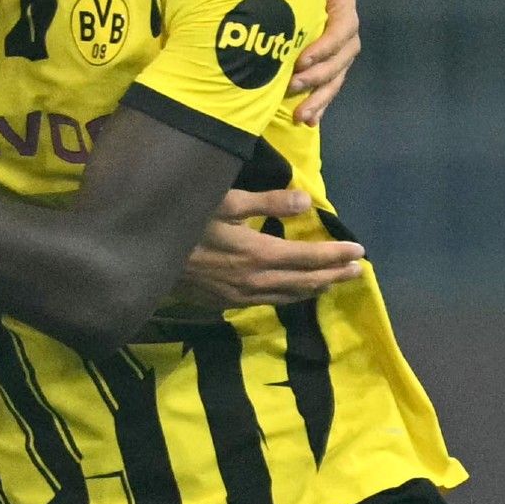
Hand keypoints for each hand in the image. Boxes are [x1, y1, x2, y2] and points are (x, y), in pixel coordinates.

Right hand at [171, 188, 363, 308]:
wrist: (144, 256)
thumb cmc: (184, 220)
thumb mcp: (225, 201)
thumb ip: (267, 202)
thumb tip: (306, 200)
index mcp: (258, 254)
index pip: (308, 257)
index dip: (336, 255)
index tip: (360, 253)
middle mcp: (255, 281)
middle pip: (303, 282)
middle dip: (332, 276)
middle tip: (357, 271)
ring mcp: (239, 296)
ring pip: (287, 297)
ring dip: (313, 289)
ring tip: (332, 283)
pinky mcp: (224, 303)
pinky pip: (266, 302)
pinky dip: (288, 297)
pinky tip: (291, 294)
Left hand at [285, 0, 360, 126]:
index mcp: (344, 7)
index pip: (341, 31)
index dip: (325, 47)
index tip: (302, 59)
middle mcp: (345, 33)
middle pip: (340, 61)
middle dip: (318, 77)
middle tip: (293, 84)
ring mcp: (336, 53)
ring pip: (334, 80)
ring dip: (319, 98)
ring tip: (301, 114)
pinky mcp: (325, 67)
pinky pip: (326, 90)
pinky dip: (318, 106)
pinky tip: (307, 121)